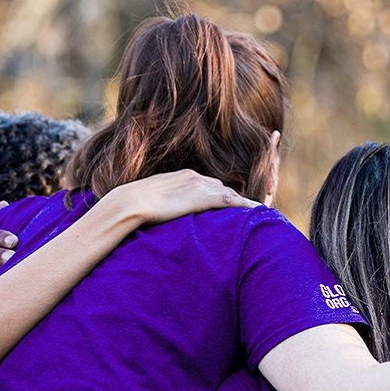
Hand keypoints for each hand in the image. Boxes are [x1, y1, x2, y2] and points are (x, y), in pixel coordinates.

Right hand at [105, 169, 260, 225]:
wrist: (130, 202)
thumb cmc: (135, 204)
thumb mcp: (155, 198)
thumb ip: (168, 201)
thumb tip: (167, 212)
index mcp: (185, 176)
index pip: (211, 185)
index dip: (223, 196)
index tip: (232, 205)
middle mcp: (196, 177)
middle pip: (224, 188)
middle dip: (237, 199)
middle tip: (251, 212)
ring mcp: (200, 186)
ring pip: (230, 194)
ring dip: (244, 204)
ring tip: (259, 215)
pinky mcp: (202, 197)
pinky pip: (230, 201)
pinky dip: (245, 206)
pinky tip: (257, 212)